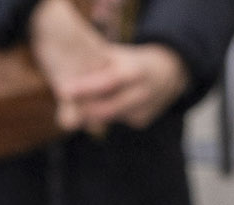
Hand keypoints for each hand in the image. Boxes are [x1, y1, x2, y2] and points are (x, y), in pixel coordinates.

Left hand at [29, 1, 187, 132]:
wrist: (169, 72)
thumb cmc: (134, 60)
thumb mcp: (119, 55)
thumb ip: (98, 61)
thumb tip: (69, 64)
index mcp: (135, 70)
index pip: (107, 81)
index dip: (86, 87)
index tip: (64, 91)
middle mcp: (142, 92)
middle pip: (108, 108)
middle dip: (86, 110)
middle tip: (66, 110)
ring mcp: (144, 109)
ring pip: (111, 117)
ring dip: (95, 114)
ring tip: (84, 107)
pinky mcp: (143, 121)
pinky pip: (118, 120)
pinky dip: (108, 116)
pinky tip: (108, 107)